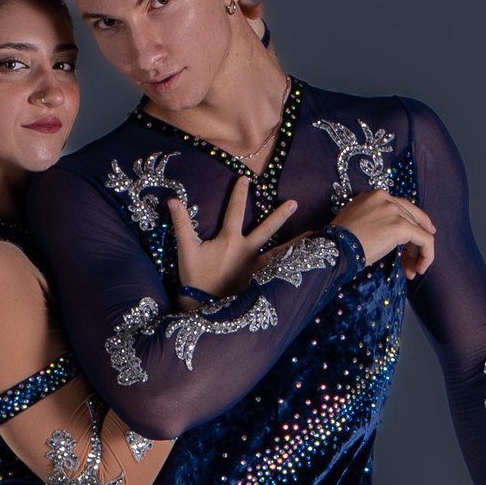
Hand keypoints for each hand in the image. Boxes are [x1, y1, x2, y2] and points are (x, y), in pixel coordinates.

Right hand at [167, 172, 298, 298]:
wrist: (203, 306)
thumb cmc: (195, 278)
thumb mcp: (186, 249)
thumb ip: (182, 224)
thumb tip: (173, 200)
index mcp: (230, 239)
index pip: (234, 210)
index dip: (238, 194)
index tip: (245, 179)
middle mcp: (247, 250)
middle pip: (267, 228)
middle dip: (280, 214)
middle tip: (294, 203)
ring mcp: (255, 266)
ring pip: (278, 250)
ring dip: (294, 241)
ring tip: (311, 234)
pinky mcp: (257, 279)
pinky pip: (276, 268)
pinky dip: (287, 263)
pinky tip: (300, 261)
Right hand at [333, 188, 436, 281]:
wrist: (333, 248)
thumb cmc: (339, 242)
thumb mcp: (358, 223)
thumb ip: (376, 221)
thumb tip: (392, 237)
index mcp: (375, 196)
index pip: (401, 208)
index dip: (412, 226)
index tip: (416, 241)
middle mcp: (387, 198)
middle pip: (412, 219)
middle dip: (414, 244)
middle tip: (413, 263)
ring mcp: (394, 211)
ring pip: (420, 231)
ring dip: (418, 253)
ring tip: (412, 271)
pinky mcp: (401, 226)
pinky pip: (424, 240)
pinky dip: (427, 255)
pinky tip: (420, 268)